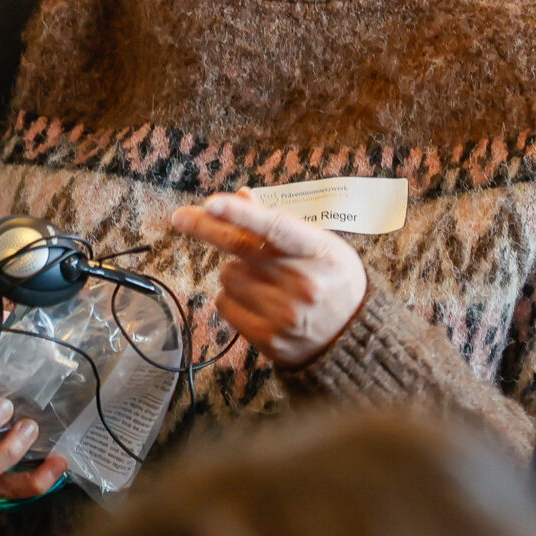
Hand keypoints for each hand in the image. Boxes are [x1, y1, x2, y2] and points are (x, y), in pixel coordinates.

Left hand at [170, 191, 367, 369]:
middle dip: (206, 228)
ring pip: (228, 276)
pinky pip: (224, 306)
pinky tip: (256, 301)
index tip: (212, 203)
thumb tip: (242, 196)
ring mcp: (285, 315)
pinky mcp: (268, 339)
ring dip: (235, 272)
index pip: (275, 228)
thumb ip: (279, 223)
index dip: (242, 214)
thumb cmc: (333, 280)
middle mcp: (302, 284)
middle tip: (181, 217)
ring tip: (262, 280)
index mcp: (319, 252)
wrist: (354, 338)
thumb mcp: (320, 244)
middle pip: (240, 249)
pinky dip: (231, 298)